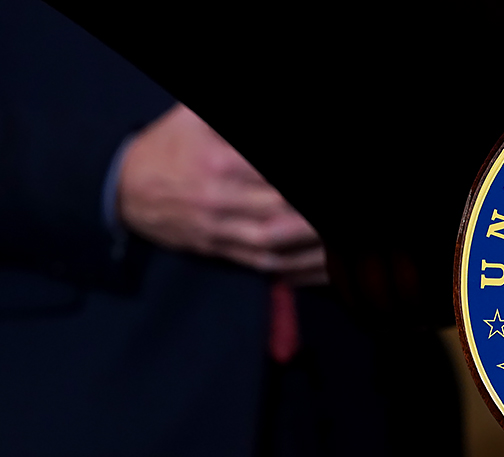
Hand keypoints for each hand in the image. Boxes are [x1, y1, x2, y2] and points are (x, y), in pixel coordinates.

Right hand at [117, 104, 325, 285]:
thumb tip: (267, 106)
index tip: (332, 181)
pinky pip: (263, 265)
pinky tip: (323, 267)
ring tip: (344, 244)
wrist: (121, 189)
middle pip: (281, 208)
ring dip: (314, 244)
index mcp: (219, 162)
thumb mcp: (195, 115)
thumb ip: (225, 121)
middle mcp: (220, 199)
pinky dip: (297, 268)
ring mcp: (220, 230)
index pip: (272, 174)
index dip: (298, 182)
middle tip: (347, 221)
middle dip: (314, 214)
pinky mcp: (219, 251)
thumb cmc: (169, 145)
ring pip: (277, 242)